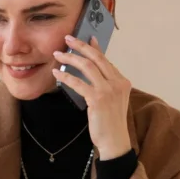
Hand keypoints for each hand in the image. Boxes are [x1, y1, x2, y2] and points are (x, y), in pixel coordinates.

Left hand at [52, 35, 131, 159]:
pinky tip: (56, 73)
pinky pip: (78, 83)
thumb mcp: (112, 100)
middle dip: (81, 46)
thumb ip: (104, 85)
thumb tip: (90, 71)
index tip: (86, 37)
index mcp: (122, 81)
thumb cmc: (110, 122)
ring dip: (70, 58)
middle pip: (97, 58)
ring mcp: (109, 90)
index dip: (95, 48)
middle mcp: (118, 83)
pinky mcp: (98, 99)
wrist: (115, 141)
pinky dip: (66, 76)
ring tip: (57, 54)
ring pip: (87, 67)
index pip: (106, 60)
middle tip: (67, 38)